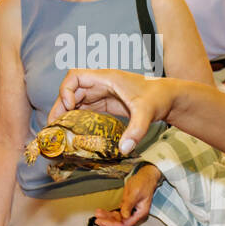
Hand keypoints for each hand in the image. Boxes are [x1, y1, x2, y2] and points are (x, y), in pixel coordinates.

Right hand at [50, 68, 173, 154]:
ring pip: (76, 101)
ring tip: (59, 134)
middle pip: (71, 91)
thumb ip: (136, 129)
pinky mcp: (106, 105)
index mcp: (106, 78)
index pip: (75, 76)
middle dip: (60, 107)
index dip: (66, 90)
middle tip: (53, 128)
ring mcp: (103, 94)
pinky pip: (85, 110)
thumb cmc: (159, 98)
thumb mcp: (147, 112)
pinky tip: (73, 133)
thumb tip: (124, 148)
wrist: (170, 99)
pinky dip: (76, 120)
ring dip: (66, 115)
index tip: (69, 108)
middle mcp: (101, 84)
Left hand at [95, 164, 161, 225]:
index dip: (113, 225)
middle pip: (120, 223)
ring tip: (98, 214)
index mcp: (140, 213)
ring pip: (117, 219)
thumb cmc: (144, 183)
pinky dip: (109, 214)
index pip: (125, 224)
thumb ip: (129, 205)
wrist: (146, 176)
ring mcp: (131, 210)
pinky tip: (103, 212)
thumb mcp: (135, 193)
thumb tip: (125, 215)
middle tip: (98, 220)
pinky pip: (117, 213)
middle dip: (108, 222)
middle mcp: (135, 214)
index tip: (104, 222)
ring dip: (107, 218)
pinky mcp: (127, 206)